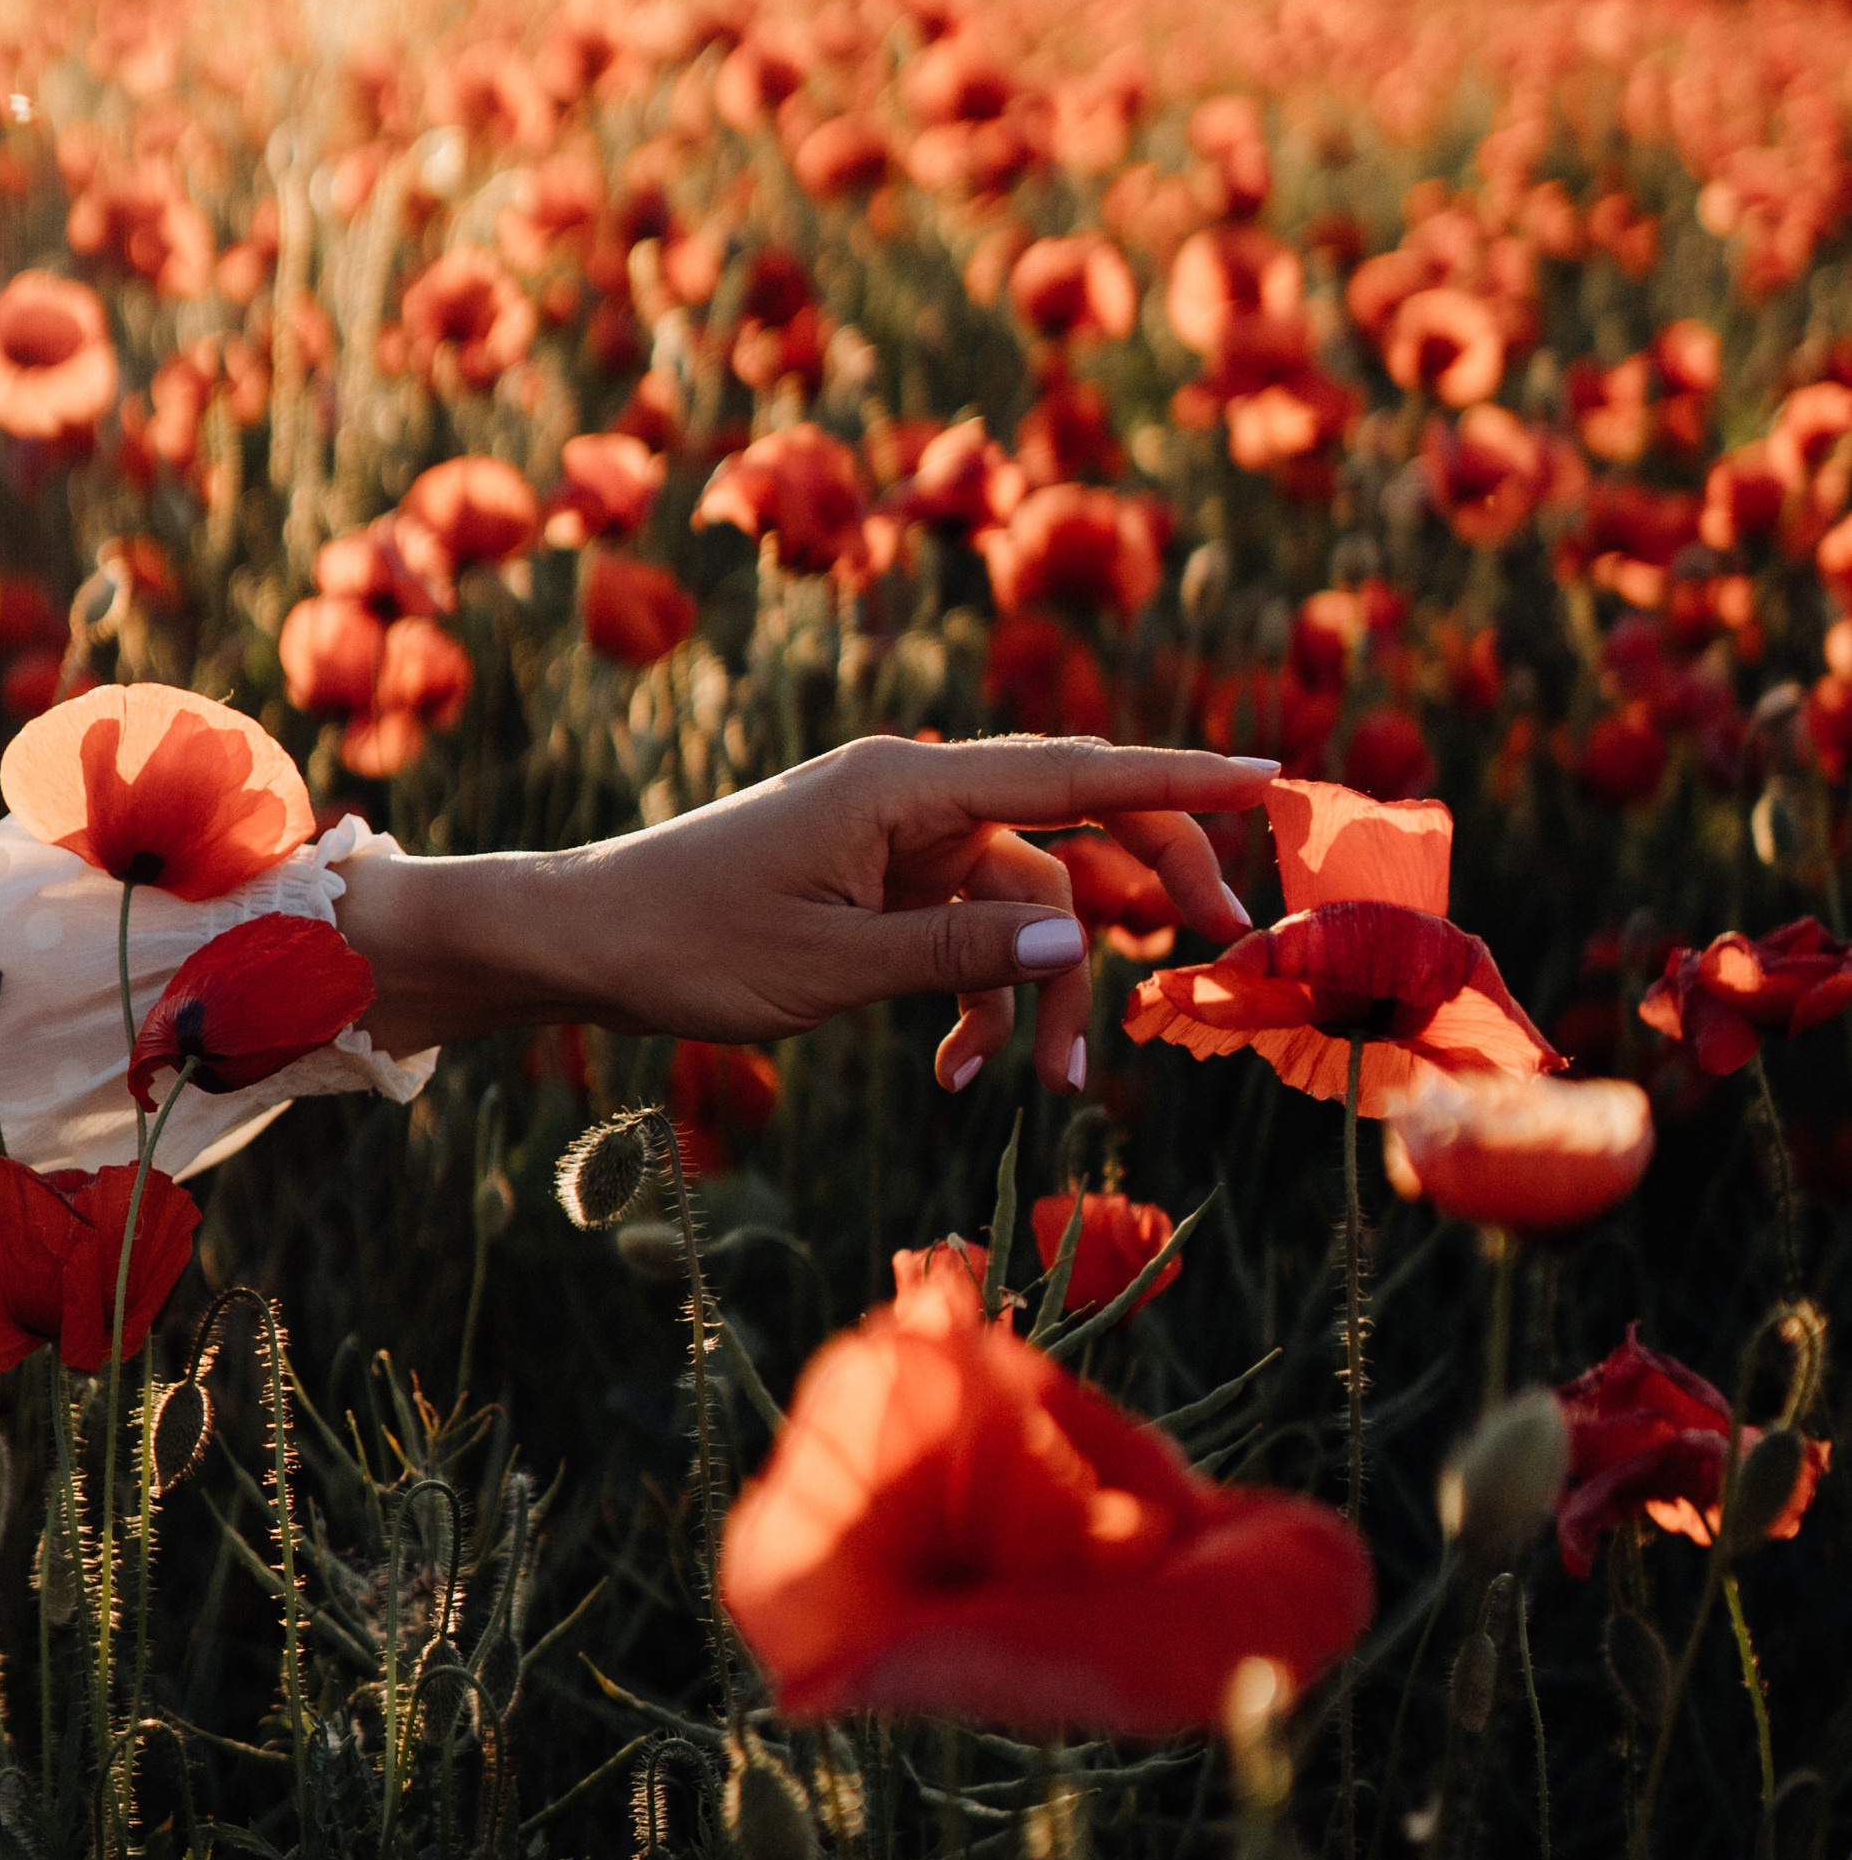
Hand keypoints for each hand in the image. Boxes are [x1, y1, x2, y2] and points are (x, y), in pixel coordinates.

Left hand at [334, 735, 1275, 1092]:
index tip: (1271, 780)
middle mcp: (916, 796)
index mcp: (907, 786)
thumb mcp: (835, 966)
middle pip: (1074, 824)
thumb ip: (965, 954)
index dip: (1181, 779)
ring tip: (1055, 1086)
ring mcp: (900, 841)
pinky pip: (967, 936)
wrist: (587, 946)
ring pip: (1024, 906)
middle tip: (1229, 943)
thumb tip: (1086, 943)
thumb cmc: (693, 942)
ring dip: (1045, 995)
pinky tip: (962, 1076)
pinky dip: (980, 1001)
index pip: (1075, 773)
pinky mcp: (880, 886)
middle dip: (1152, 884)